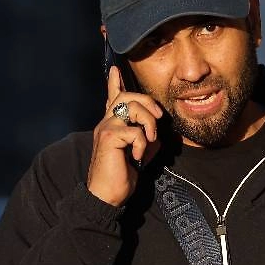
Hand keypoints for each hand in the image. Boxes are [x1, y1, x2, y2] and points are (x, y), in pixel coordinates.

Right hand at [87, 66, 162, 205]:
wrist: (106, 196)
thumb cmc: (122, 176)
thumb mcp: (140, 153)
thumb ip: (146, 138)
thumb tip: (157, 131)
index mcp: (112, 124)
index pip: (112, 98)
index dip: (114, 82)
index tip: (116, 68)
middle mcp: (106, 122)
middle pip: (128, 96)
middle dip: (149, 103)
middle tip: (159, 118)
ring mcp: (105, 128)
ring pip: (133, 108)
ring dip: (149, 124)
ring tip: (149, 140)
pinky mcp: (109, 138)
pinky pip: (134, 131)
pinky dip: (142, 144)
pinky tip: (138, 156)